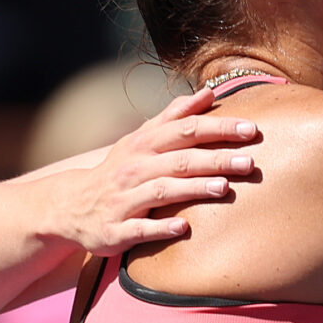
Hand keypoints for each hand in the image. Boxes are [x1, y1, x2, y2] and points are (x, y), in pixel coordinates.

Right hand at [55, 87, 259, 255]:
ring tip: (224, 188)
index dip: (218, 127)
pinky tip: (183, 227)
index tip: (251, 128)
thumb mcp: (141, 139)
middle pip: (179, 160)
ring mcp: (124, 200)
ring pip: (161, 191)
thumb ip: (174, 117)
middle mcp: (134, 169)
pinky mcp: (116, 230)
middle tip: (249, 161)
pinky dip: (160, 227)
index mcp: (144, 145)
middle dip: (215, 159)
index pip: (185, 130)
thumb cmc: (119, 171)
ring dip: (192, 189)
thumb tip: (207, 92)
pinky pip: (139, 229)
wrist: (71, 207)